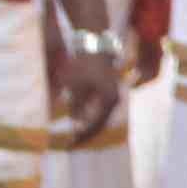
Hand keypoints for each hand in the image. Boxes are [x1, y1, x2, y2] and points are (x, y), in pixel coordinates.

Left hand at [47, 25, 122, 143]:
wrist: (93, 45)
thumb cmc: (84, 63)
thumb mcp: (76, 85)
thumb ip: (77, 106)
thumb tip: (76, 124)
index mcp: (108, 99)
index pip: (97, 124)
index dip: (84, 135)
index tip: (72, 143)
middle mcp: (114, 99)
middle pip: (100, 123)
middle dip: (87, 133)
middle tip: (73, 142)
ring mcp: (112, 95)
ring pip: (100, 117)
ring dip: (88, 126)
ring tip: (75, 135)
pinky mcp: (107, 91)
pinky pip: (98, 110)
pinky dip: (89, 116)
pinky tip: (78, 121)